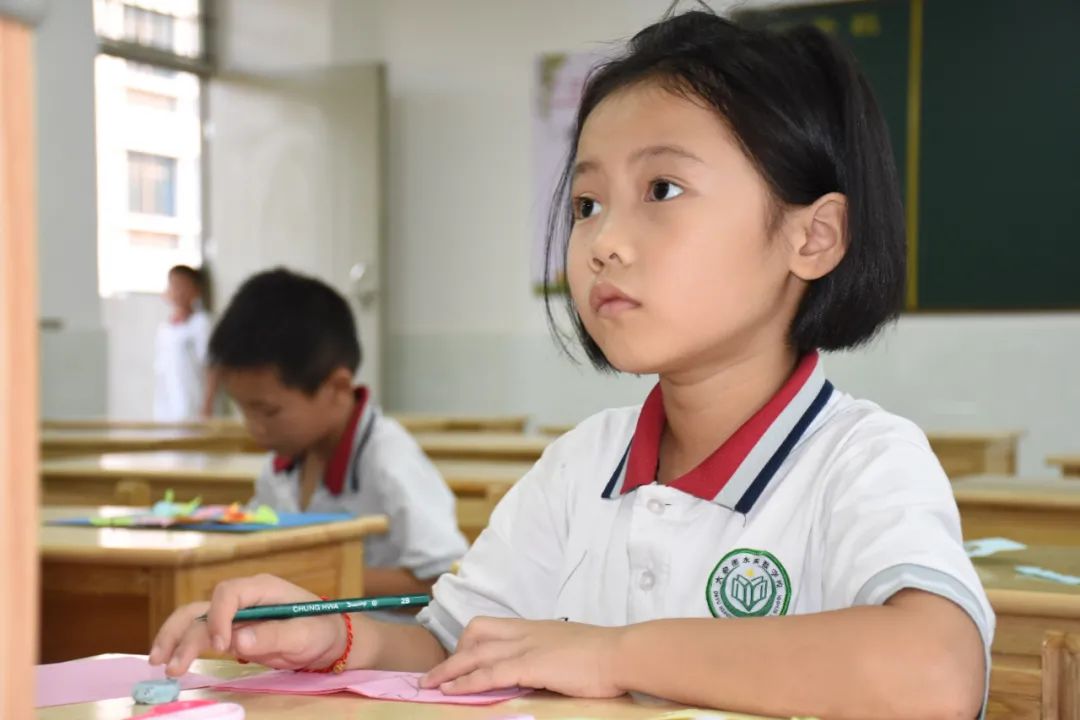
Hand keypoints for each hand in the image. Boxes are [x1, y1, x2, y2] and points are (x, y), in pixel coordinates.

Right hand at [148, 574, 356, 676]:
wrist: (328, 639)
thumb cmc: (321, 630)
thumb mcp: (305, 634)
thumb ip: (273, 636)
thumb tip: (238, 642)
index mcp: (263, 588)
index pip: (229, 593)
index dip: (219, 618)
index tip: (222, 646)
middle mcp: (244, 598)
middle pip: (203, 606)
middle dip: (182, 631)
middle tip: (167, 661)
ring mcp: (235, 615)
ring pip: (195, 620)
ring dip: (175, 639)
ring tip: (160, 664)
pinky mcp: (231, 632)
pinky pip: (202, 636)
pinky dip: (185, 647)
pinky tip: (172, 663)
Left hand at [420, 618, 625, 697]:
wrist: (621, 653)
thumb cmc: (604, 656)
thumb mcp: (569, 648)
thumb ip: (549, 655)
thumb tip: (540, 670)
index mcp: (534, 627)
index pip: (491, 626)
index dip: (470, 642)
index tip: (459, 658)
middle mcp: (525, 631)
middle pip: (476, 633)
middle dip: (454, 654)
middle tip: (439, 675)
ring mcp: (526, 646)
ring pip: (475, 653)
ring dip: (449, 670)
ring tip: (430, 685)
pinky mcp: (530, 664)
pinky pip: (488, 672)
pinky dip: (466, 682)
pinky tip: (452, 692)